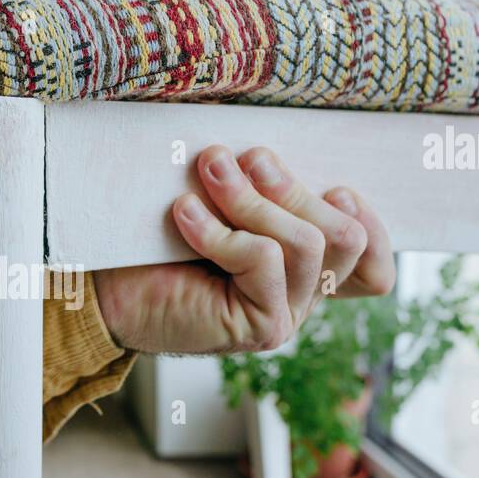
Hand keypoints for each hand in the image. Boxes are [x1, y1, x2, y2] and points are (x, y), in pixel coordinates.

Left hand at [94, 145, 394, 352]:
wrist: (104, 289)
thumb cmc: (157, 240)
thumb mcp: (223, 200)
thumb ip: (261, 185)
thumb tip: (267, 150)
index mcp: (304, 268)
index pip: (374, 263)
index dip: (371, 220)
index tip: (332, 185)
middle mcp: (304, 296)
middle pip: (345, 237)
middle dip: (293, 188)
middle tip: (241, 159)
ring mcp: (287, 315)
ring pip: (307, 243)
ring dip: (254, 200)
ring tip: (209, 172)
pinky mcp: (261, 327)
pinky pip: (264, 258)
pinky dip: (221, 228)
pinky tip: (184, 215)